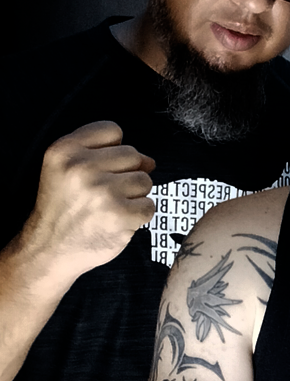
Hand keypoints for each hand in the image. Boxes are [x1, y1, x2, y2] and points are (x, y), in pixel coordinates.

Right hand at [23, 121, 155, 280]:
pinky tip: (116, 220)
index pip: (112, 130)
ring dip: (133, 196)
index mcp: (64, 150)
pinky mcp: (120, 215)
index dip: (111, 150)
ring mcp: (102, 192)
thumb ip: (104, 152)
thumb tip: (149, 160)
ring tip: (108, 207)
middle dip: (125, 174)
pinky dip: (138, 215)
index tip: (98, 167)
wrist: (49, 249)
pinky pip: (149, 206)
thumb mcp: (65, 168)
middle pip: (133, 155)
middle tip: (101, 193)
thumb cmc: (63, 208)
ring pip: (144, 180)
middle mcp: (81, 168)